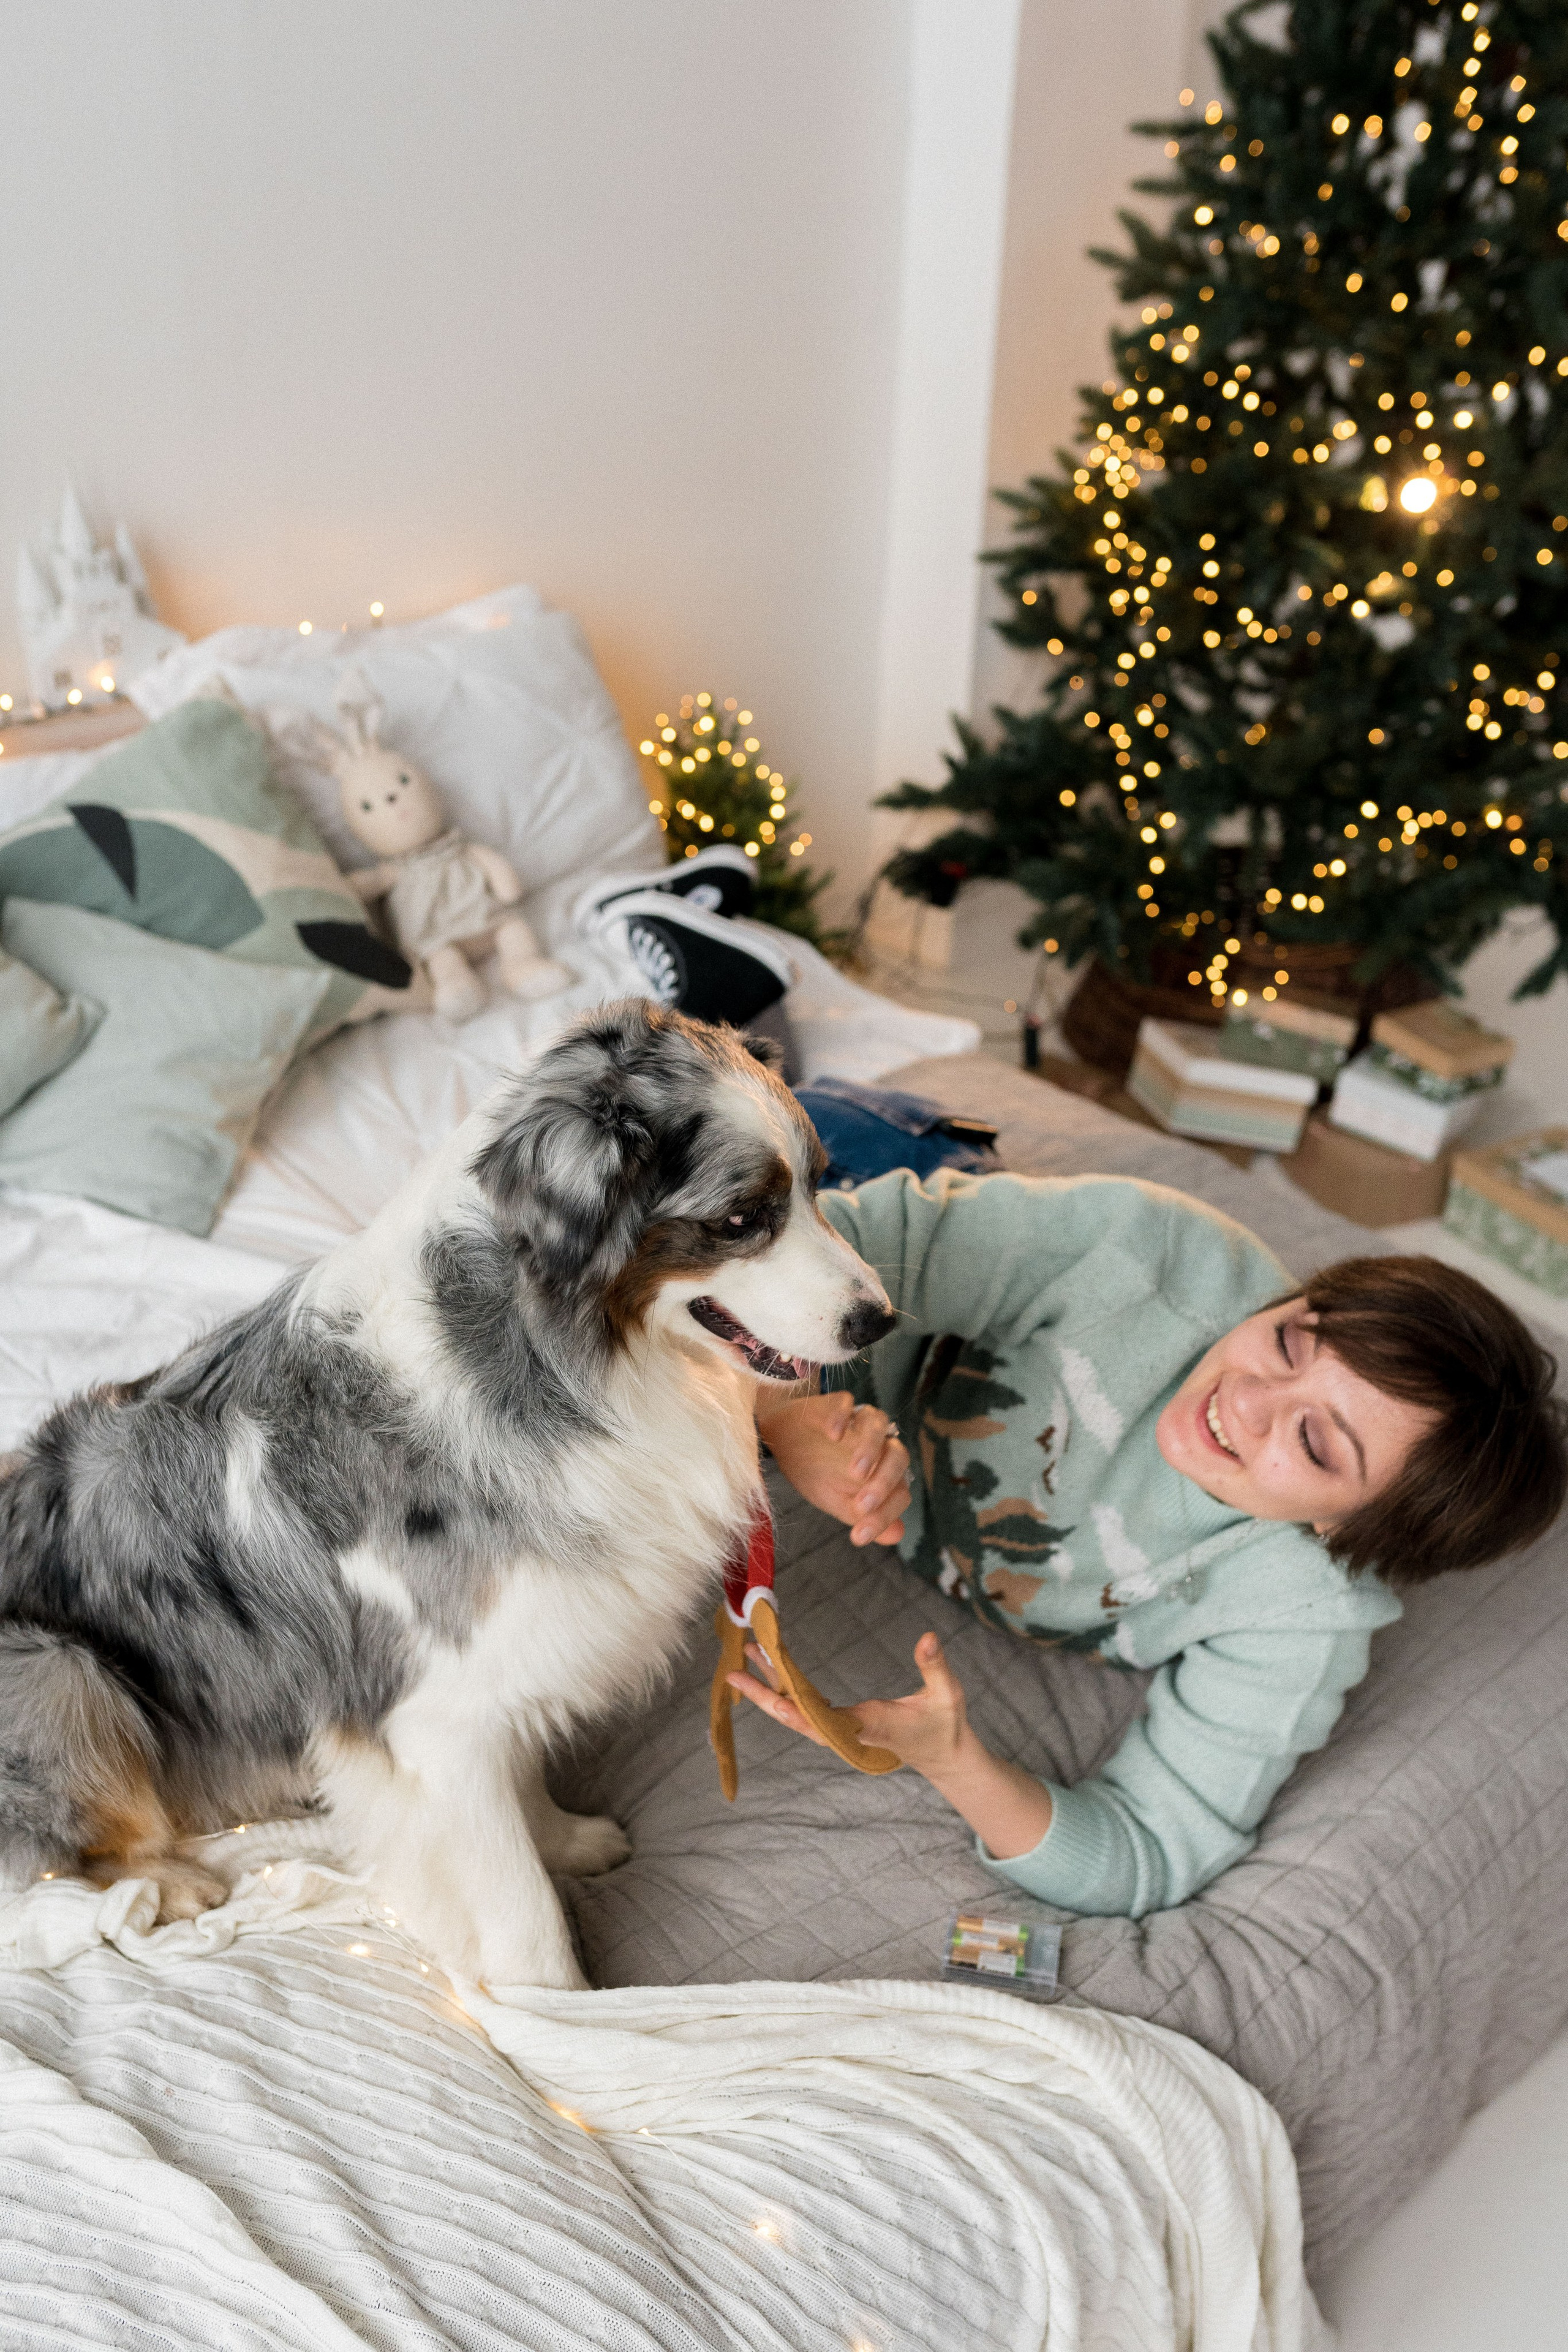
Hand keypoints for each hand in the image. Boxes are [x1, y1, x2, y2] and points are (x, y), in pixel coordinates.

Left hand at [729, 1628, 968, 1769]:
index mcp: (868, 1726)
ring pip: (796, 1711)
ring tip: (749, 1656)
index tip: (771, 1692)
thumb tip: (927, 1636)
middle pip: (796, 1716)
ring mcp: (841, 1730)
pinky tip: (774, 1670)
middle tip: (735, 1670)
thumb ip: (935, 1667)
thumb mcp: (947, 1695)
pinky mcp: (841, 1724)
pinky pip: (806, 1708)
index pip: (822, 1719)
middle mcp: (846, 1731)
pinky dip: (787, 1689)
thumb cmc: (945, 1726)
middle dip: (764, 1693)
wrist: (943, 1757)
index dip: (795, 1706)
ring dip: (771, 1687)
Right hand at [756, 1389, 908, 1546]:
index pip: (900, 1492)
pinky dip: (843, 1416)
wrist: (783, 1442)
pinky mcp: (835, 1403)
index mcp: (883, 1471)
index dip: (885, 1514)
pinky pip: (846, 1403)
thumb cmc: (816, 1473)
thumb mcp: (837, 1502)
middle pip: (898, 1455)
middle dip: (885, 1482)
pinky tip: (833, 1434)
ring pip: (878, 1424)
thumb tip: (896, 1536)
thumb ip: (866, 1517)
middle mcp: (878, 1444)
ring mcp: (858, 1421)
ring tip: (856, 1472)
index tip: (857, 1535)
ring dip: (871, 1449)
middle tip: (862, 1505)